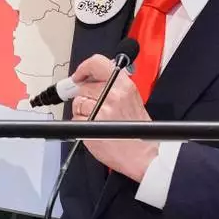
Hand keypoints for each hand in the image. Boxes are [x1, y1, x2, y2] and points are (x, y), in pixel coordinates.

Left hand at [69, 54, 157, 182]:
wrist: (142, 154)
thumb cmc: (138, 131)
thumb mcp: (131, 98)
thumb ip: (113, 85)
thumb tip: (93, 78)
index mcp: (123, 85)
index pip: (97, 63)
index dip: (83, 68)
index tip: (79, 75)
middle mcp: (112, 94)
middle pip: (83, 87)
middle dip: (85, 96)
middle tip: (95, 106)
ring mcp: (100, 110)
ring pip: (78, 103)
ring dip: (83, 111)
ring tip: (99, 119)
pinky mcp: (90, 125)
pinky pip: (75, 119)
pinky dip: (81, 124)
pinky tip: (95, 128)